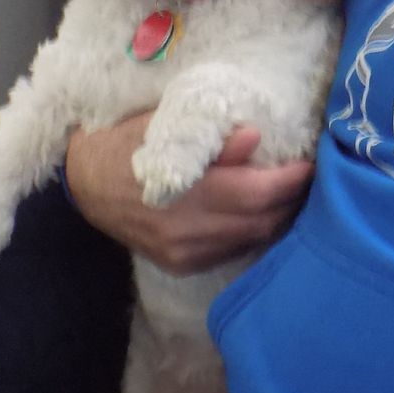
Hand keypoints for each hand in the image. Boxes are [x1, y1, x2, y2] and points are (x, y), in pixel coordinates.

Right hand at [64, 113, 312, 275]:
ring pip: (250, 240)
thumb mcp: (161, 128)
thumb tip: (254, 138)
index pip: (256, 193)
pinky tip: (257, 213)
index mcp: (185, 191)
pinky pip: (231, 250)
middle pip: (261, 221)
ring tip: (289, 194)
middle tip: (307, 178)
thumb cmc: (125, 144)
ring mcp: (184, 253)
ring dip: (275, 217)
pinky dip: (251, 231)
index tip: (310, 164)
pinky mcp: (181, 264)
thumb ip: (209, 137)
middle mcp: (188, 230)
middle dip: (290, 200)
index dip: (290, 181)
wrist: (83, 185)